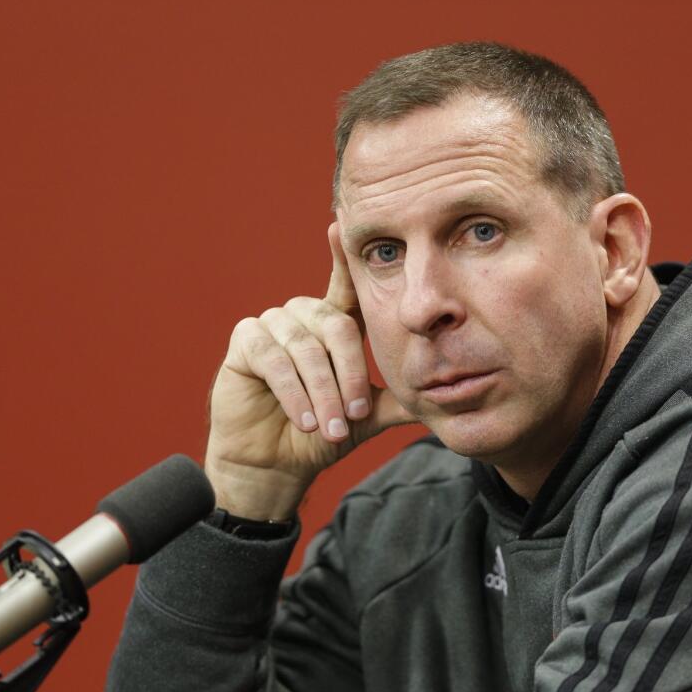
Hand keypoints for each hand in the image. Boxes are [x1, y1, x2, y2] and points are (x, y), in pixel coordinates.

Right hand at [205, 222, 414, 518]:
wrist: (276, 464)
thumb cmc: (321, 434)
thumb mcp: (366, 417)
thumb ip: (397, 400)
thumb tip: (446, 396)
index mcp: (334, 324)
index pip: (346, 286)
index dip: (344, 258)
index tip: (341, 227)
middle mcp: (303, 316)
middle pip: (336, 326)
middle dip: (349, 374)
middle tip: (355, 415)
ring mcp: (271, 325)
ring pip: (306, 347)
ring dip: (322, 391)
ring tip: (330, 428)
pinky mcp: (245, 342)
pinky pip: (273, 358)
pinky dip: (293, 392)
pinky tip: (305, 420)